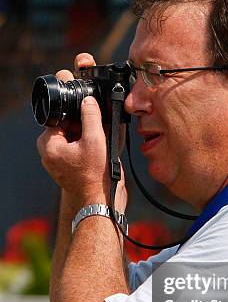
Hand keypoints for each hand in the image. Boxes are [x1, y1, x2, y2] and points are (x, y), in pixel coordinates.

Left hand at [37, 53, 127, 211]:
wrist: (101, 203)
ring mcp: (60, 160)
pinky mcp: (71, 166)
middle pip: (67, 123)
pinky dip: (91, 144)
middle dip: (84, 120)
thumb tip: (88, 99)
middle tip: (99, 124)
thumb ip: (91, 115)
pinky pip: (80, 147)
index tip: (85, 99)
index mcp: (49, 144)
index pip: (58, 114)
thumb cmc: (96, 176)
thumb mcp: (96, 140)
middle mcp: (51, 152)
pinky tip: (104, 148)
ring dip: (90, 132)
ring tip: (103, 140)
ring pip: (75, 135)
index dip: (73, 105)